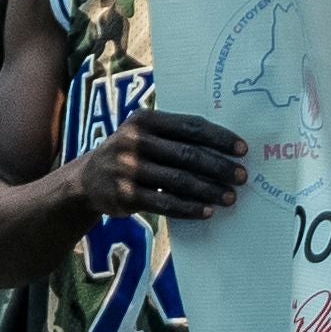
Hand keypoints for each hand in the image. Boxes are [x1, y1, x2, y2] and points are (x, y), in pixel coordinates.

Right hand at [72, 108, 249, 221]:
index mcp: (144, 119)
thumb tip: (224, 149)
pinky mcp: (125, 195)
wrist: (87, 179)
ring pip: (179, 181)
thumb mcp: (143, 134)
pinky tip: (207, 212)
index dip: (219, 138)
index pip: (190, 127)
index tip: (243, 149)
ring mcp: (127, 169)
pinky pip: (165, 203)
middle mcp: (134, 141)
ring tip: (230, 197)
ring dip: (209, 190)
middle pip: (187, 155)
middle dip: (219, 166)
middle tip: (242, 177)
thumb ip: (174, 135)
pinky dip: (189, 208)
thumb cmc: (130, 153)